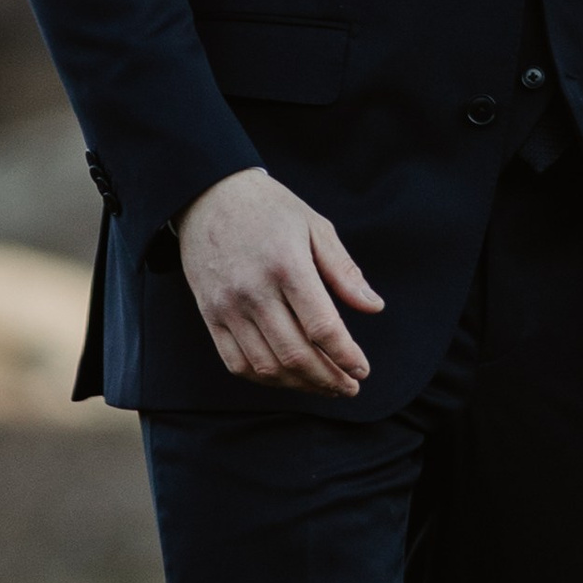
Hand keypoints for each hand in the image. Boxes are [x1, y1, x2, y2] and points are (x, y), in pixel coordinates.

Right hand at [177, 167, 382, 395]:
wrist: (208, 196)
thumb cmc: (270, 209)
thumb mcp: (315, 226)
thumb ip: (344, 270)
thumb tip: (374, 307)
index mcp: (287, 266)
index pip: (321, 327)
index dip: (346, 355)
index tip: (362, 369)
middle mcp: (254, 291)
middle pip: (295, 354)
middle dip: (328, 379)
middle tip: (350, 387)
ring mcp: (227, 307)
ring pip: (265, 366)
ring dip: (299, 385)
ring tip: (325, 386)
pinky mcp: (209, 315)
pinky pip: (235, 362)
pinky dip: (264, 378)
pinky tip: (287, 378)